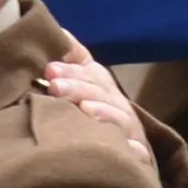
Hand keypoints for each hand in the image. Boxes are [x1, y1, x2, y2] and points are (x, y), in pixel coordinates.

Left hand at [37, 40, 154, 166]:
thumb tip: (59, 33)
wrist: (125, 145)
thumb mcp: (86, 79)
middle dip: (78, 88)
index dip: (71, 70)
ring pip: (119, 119)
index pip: (88, 74)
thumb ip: (74, 57)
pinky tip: (125, 148)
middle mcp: (118, 105)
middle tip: (55, 87)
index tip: (49, 70)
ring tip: (85, 109)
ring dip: (104, 113)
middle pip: (101, 94)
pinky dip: (132, 150)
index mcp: (102, 86)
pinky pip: (138, 153)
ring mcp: (129, 130)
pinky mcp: (138, 154)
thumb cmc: (96, 107)